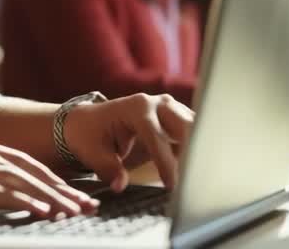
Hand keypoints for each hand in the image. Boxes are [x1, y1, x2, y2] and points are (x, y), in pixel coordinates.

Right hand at [0, 134, 99, 224]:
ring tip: (73, 211)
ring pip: (15, 177)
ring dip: (49, 195)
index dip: (46, 176)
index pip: (14, 159)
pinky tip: (42, 211)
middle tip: (86, 204)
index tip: (70, 193)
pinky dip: (23, 200)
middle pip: (22, 165)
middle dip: (58, 185)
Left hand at [60, 93, 193, 192]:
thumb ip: (109, 169)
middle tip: (196, 179)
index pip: (157, 137)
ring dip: (199, 149)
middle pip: (186, 126)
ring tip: (200, 175)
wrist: (88, 121)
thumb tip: (120, 185)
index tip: (172, 186)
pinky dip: (198, 147)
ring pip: (196, 127)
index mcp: (136, 108)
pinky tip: (197, 168)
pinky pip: (195, 131)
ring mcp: (169, 107)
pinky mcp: (176, 115)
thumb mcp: (94, 154)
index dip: (166, 164)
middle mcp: (157, 103)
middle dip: (194, 151)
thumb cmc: (90, 136)